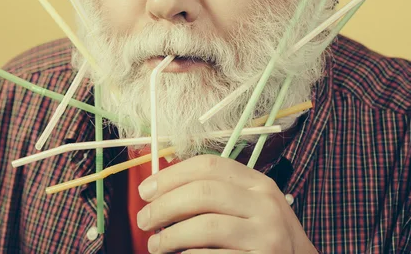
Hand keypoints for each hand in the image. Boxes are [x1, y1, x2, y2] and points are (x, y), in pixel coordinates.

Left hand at [136, 154, 317, 252]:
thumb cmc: (263, 237)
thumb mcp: (250, 206)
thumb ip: (216, 194)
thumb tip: (161, 188)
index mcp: (258, 183)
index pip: (209, 166)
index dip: (171, 176)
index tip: (146, 190)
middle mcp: (265, 205)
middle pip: (203, 194)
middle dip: (164, 206)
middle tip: (144, 220)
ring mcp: (266, 236)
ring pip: (205, 227)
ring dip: (170, 236)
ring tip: (155, 245)